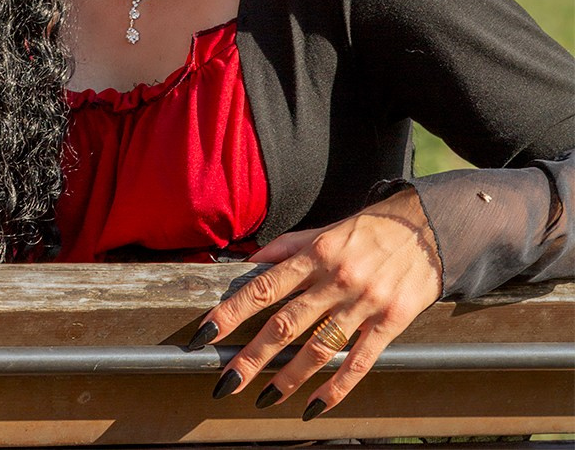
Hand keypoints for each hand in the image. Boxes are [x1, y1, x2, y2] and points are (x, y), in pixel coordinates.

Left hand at [191, 189, 441, 418]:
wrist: (426, 227)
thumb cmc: (368, 229)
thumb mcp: (323, 229)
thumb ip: (286, 247)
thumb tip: (249, 262)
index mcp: (315, 253)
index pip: (263, 286)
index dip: (231, 311)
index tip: (205, 333)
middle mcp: (335, 279)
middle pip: (286, 324)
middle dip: (252, 356)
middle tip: (226, 382)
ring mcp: (363, 302)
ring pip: (319, 348)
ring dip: (289, 377)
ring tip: (265, 398)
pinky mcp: (390, 322)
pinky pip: (358, 361)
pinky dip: (336, 387)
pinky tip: (315, 405)